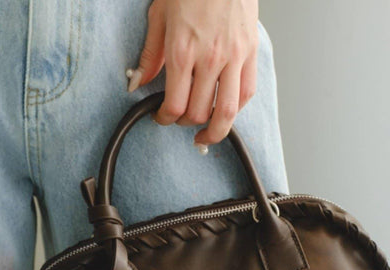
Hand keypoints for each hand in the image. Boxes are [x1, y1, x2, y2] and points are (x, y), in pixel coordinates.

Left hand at [126, 0, 258, 147]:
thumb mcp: (160, 14)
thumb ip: (150, 54)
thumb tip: (138, 81)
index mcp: (183, 51)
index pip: (175, 105)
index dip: (165, 119)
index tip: (162, 118)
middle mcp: (210, 59)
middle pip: (199, 113)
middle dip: (186, 123)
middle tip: (180, 120)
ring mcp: (234, 57)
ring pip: (228, 113)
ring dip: (215, 130)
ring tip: (206, 134)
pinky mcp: (250, 53)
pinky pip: (246, 93)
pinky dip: (236, 108)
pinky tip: (225, 110)